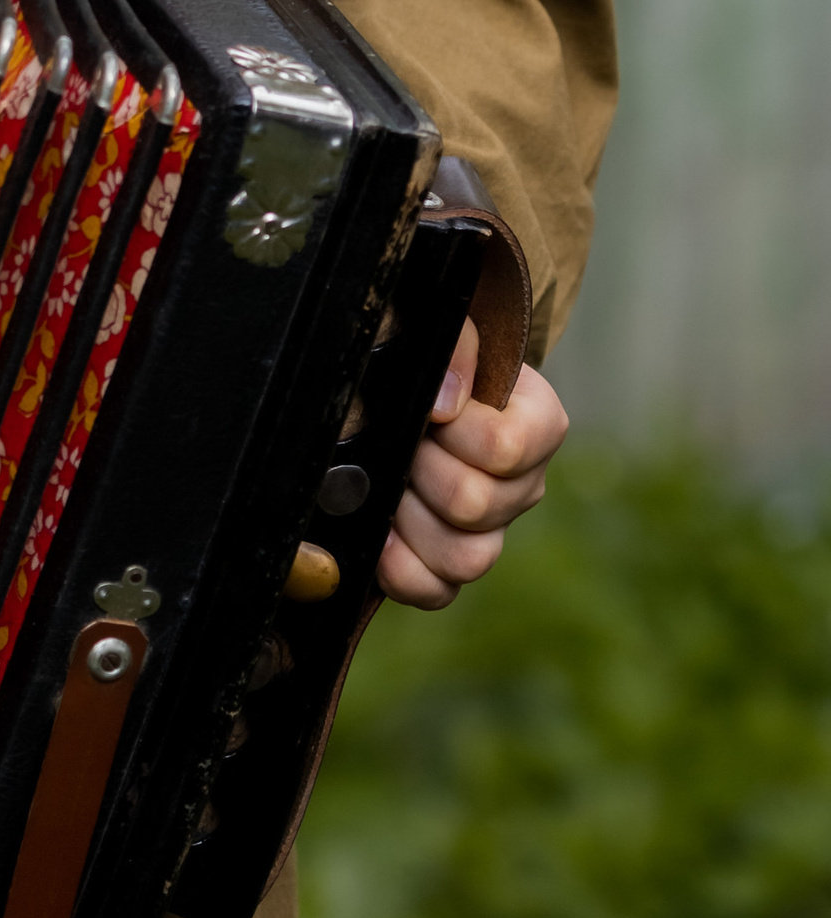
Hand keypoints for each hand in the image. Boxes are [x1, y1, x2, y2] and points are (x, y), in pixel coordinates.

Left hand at [379, 315, 567, 608]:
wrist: (417, 382)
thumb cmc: (436, 354)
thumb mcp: (450, 326)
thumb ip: (456, 344)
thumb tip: (446, 403)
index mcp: (537, 424)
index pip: (504, 450)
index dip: (456, 432)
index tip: (433, 409)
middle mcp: (523, 484)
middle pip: (476, 505)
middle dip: (422, 470)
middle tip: (404, 443)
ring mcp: (491, 530)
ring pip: (465, 558)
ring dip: (411, 521)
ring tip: (392, 486)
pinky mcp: (450, 563)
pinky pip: (437, 591)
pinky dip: (402, 571)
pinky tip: (380, 536)